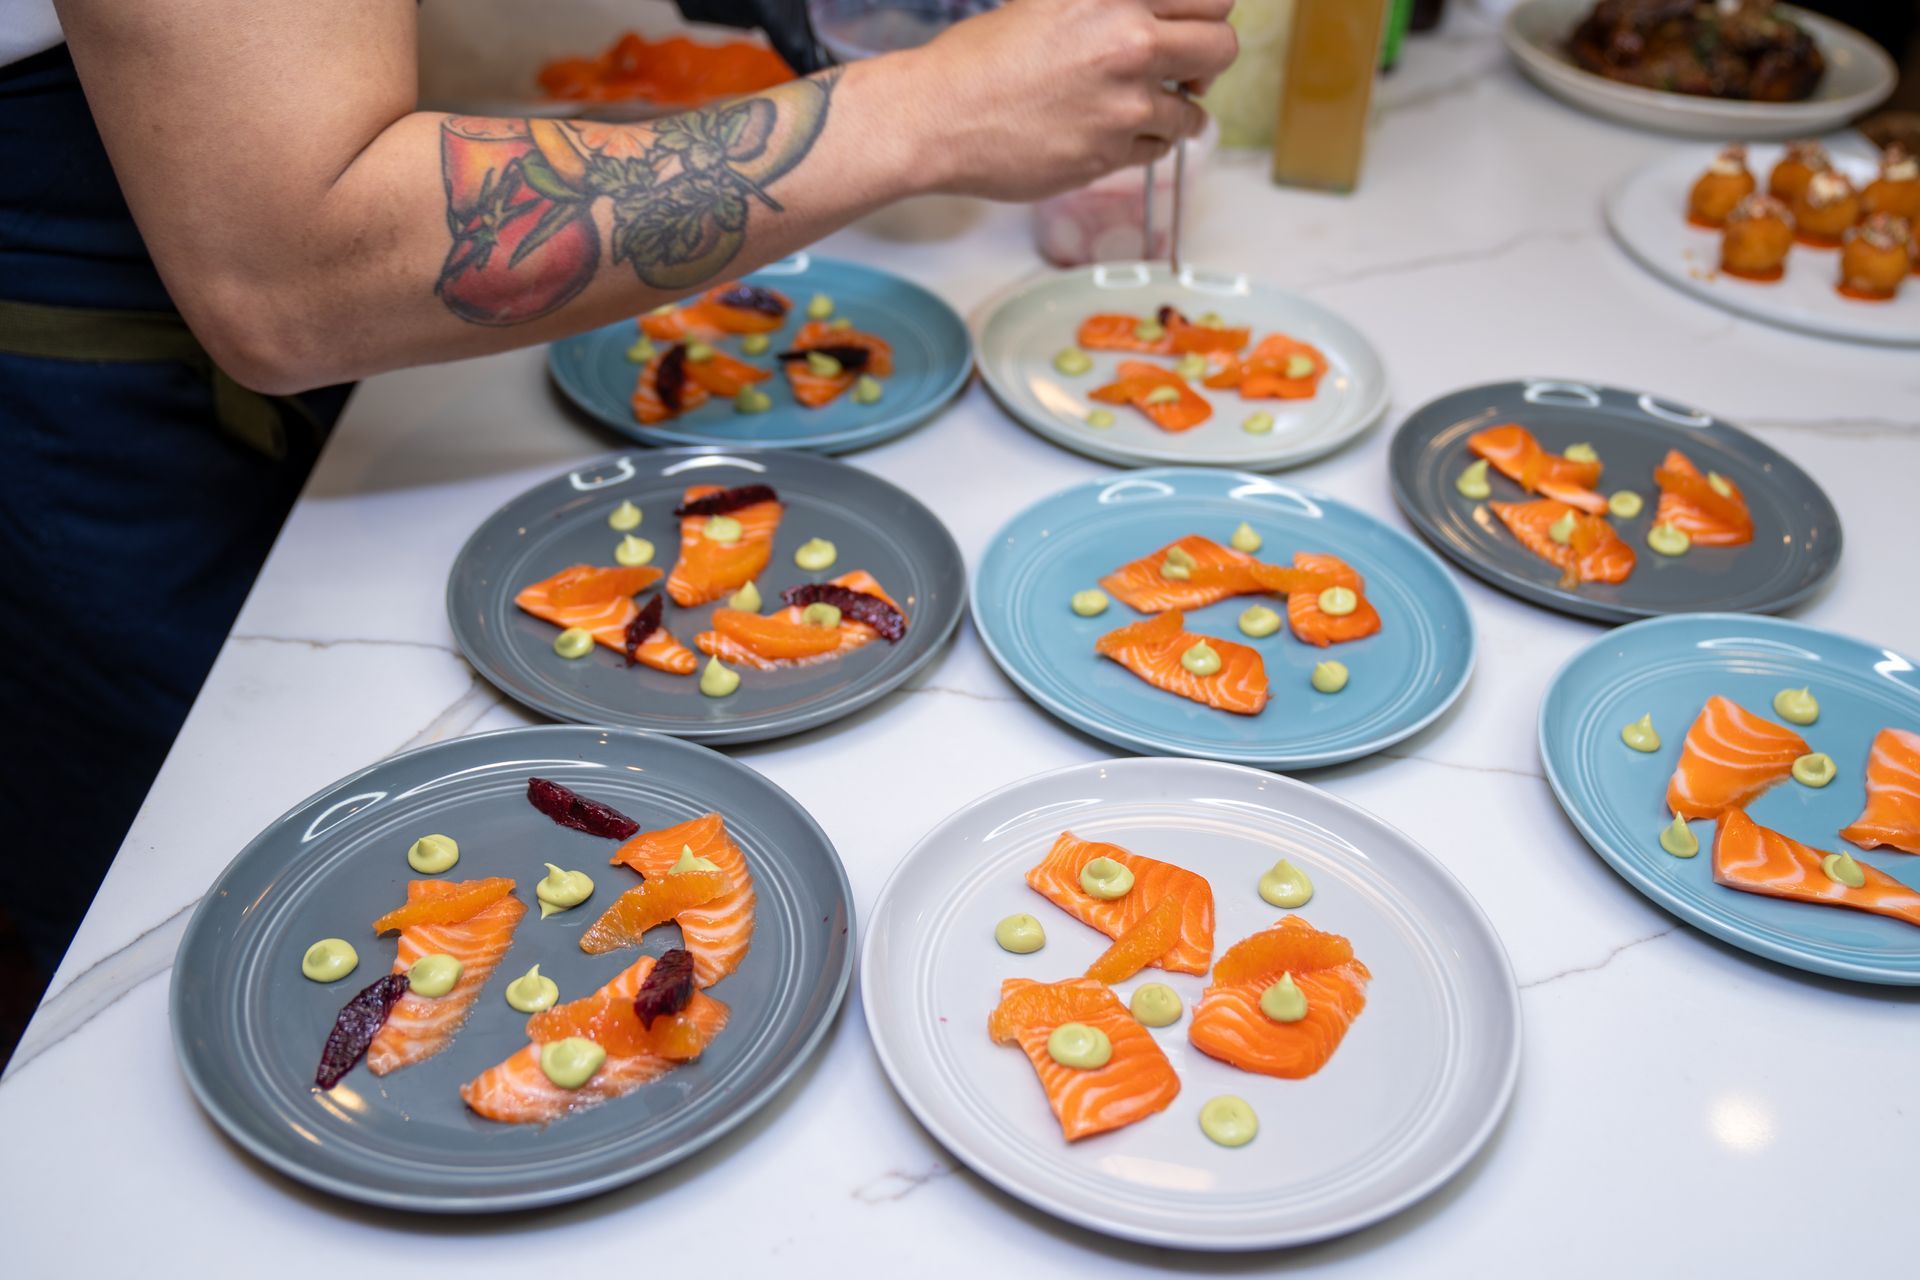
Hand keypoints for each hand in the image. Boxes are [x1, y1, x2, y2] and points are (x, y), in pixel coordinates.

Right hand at [883, 0, 1235, 200]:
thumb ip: (1109, 6)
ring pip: (1192, 111)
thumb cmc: (980, 58)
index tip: (1192, 29)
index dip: (1206, 15)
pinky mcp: (1111, 152)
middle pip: (1222, 48)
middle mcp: (1129, 43)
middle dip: (1207, 63)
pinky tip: (1109, 134)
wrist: (937, 117)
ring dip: (1174, 112)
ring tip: (1135, 111)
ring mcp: (1124, 103)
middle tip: (1185, 72)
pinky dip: (1143, 145)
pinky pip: (1157, 150)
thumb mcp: (1048, 1)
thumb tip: (1151, 16)